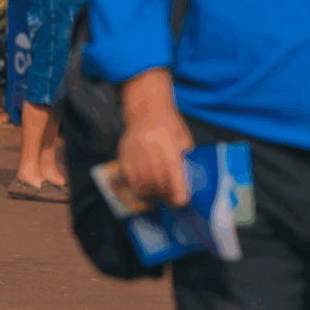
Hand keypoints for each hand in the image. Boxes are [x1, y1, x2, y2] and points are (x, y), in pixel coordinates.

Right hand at [117, 69, 194, 206]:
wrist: (146, 108)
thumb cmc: (170, 124)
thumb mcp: (184, 139)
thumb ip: (184, 159)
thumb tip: (187, 182)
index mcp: (168, 145)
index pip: (173, 175)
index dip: (177, 192)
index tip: (181, 201)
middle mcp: (149, 149)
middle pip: (156, 181)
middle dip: (164, 194)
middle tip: (170, 200)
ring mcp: (134, 151)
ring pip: (141, 181)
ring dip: (150, 192)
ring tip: (157, 196)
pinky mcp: (123, 152)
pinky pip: (128, 176)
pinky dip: (136, 185)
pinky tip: (143, 189)